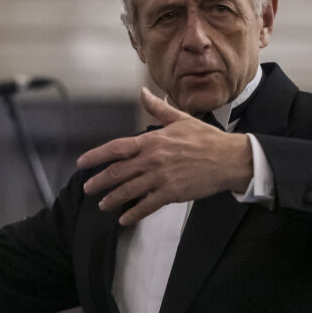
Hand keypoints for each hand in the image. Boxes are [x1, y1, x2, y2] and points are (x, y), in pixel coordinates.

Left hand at [78, 87, 252, 224]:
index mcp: (152, 140)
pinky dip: (134, 213)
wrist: (228, 158)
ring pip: (129, 190)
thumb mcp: (180, 119)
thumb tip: (143, 93)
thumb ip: (158, 108)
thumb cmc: (206, 138)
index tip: (83, 163)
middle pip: (118, 172)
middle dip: (99, 182)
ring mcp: (161, 177)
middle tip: (87, 189)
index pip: (117, 148)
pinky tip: (125, 219)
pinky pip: (147, 205)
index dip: (97, 156)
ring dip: (112, 199)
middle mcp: (152, 159)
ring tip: (103, 205)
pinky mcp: (171, 193)